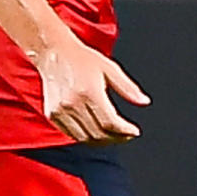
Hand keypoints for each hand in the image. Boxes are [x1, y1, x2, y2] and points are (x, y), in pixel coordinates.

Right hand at [35, 30, 146, 144]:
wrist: (53, 54)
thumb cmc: (82, 59)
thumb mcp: (110, 68)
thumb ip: (128, 88)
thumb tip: (144, 101)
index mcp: (89, 92)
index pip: (110, 122)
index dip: (124, 131)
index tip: (134, 131)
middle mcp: (72, 103)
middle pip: (98, 133)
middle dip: (116, 138)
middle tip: (127, 135)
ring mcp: (60, 111)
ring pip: (85, 138)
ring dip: (102, 141)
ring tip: (115, 136)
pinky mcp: (52, 115)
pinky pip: (72, 134)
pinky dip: (87, 137)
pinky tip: (98, 132)